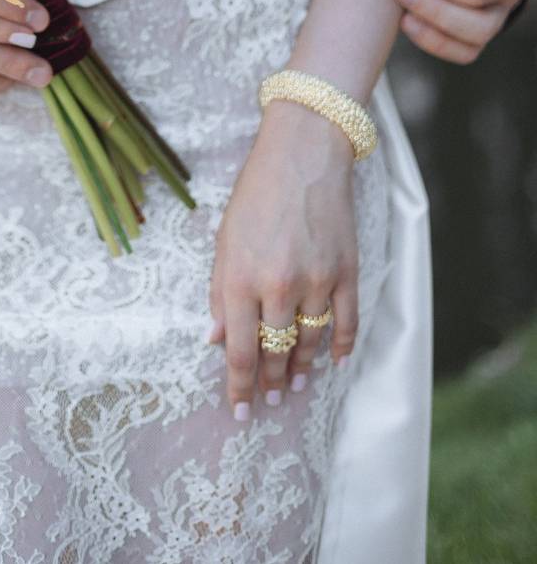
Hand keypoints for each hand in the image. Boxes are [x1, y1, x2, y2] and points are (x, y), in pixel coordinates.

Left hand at [208, 101, 357, 417]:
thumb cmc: (256, 193)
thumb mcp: (224, 239)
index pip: (240, 350)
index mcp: (241, 279)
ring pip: (311, 343)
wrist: (303, 153)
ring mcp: (317, 281)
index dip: (238, 386)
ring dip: (302, 369)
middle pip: (276, 353)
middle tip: (269, 399)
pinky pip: (346, 323)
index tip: (240, 410)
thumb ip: (220, 292)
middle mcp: (279, 286)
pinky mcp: (347, 272)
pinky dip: (341, 348)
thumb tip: (216, 339)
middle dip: (269, 381)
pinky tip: (334, 364)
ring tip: (294, 385)